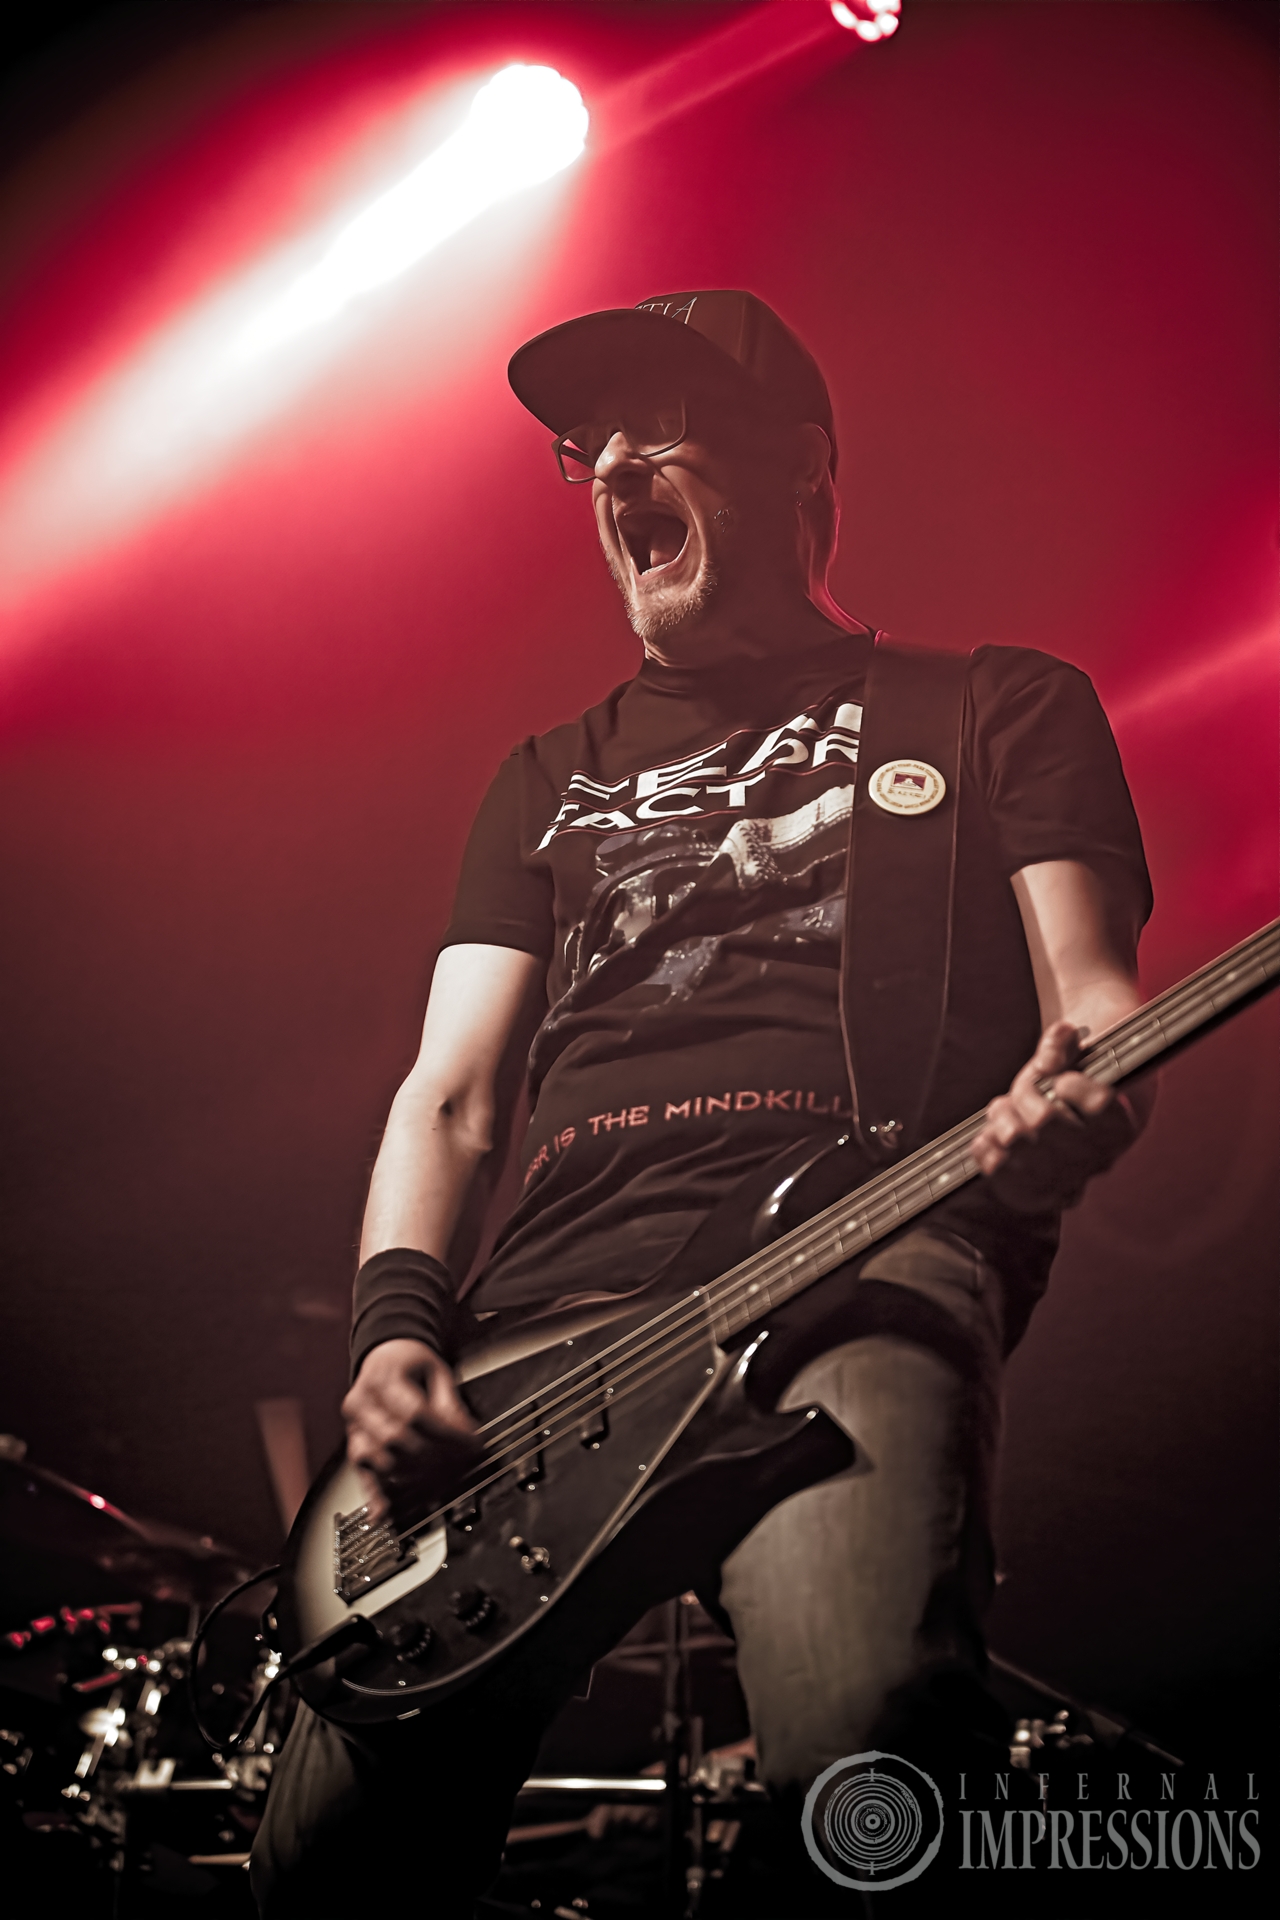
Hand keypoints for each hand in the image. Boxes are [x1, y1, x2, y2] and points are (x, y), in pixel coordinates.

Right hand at [341, 1338, 483, 1524]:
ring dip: (414, 1476)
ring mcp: (354, 1427)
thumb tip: (466, 1434)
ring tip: (442, 1482)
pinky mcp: (355, 1444)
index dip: (447, 1433)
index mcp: (383, 1379)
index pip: (415, 1414)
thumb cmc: (409, 1363)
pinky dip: (374, 1495)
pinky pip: (363, 1473)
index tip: (472, 1444)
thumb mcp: (435, 1371)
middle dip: (434, 1457)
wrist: (382, 1358)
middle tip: (463, 1464)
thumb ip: (449, 1403)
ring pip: (381, 1460)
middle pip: (397, 1440)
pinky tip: (382, 1514)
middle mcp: (362, 1403)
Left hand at [969, 1019, 1141, 1212]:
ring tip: (1003, 1110)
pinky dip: (986, 1147)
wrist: (1066, 1122)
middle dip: (1025, 1094)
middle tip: (1024, 1088)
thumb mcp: (1073, 1054)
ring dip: (1001, 1117)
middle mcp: (1099, 1159)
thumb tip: (1047, 1061)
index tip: (1062, 1080)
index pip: (1100, 1104)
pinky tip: (989, 1135)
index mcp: (1120, 1124)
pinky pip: (997, 1172)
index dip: (1073, 1085)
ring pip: (1017, 1143)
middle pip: (1046, 1120)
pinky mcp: (1035, 1195)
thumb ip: (1062, 1042)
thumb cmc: (1071, 1081)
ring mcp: (1066, 1181)